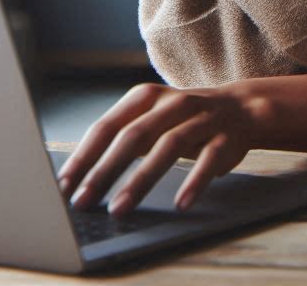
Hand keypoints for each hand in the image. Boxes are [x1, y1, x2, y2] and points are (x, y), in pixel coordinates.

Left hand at [55, 82, 263, 216]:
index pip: (108, 126)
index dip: (85, 156)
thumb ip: (119, 140)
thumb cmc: (182, 120)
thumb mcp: (150, 120)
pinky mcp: (227, 137)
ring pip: (169, 146)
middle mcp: (173, 103)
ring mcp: (202, 119)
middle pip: (134, 135)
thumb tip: (76, 179)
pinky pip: (210, 158)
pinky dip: (195, 180)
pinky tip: (181, 202)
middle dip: (105, 170)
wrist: (242, 108)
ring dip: (142, 179)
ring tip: (120, 209)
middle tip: (83, 202)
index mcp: (147, 98)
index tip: (64, 187)